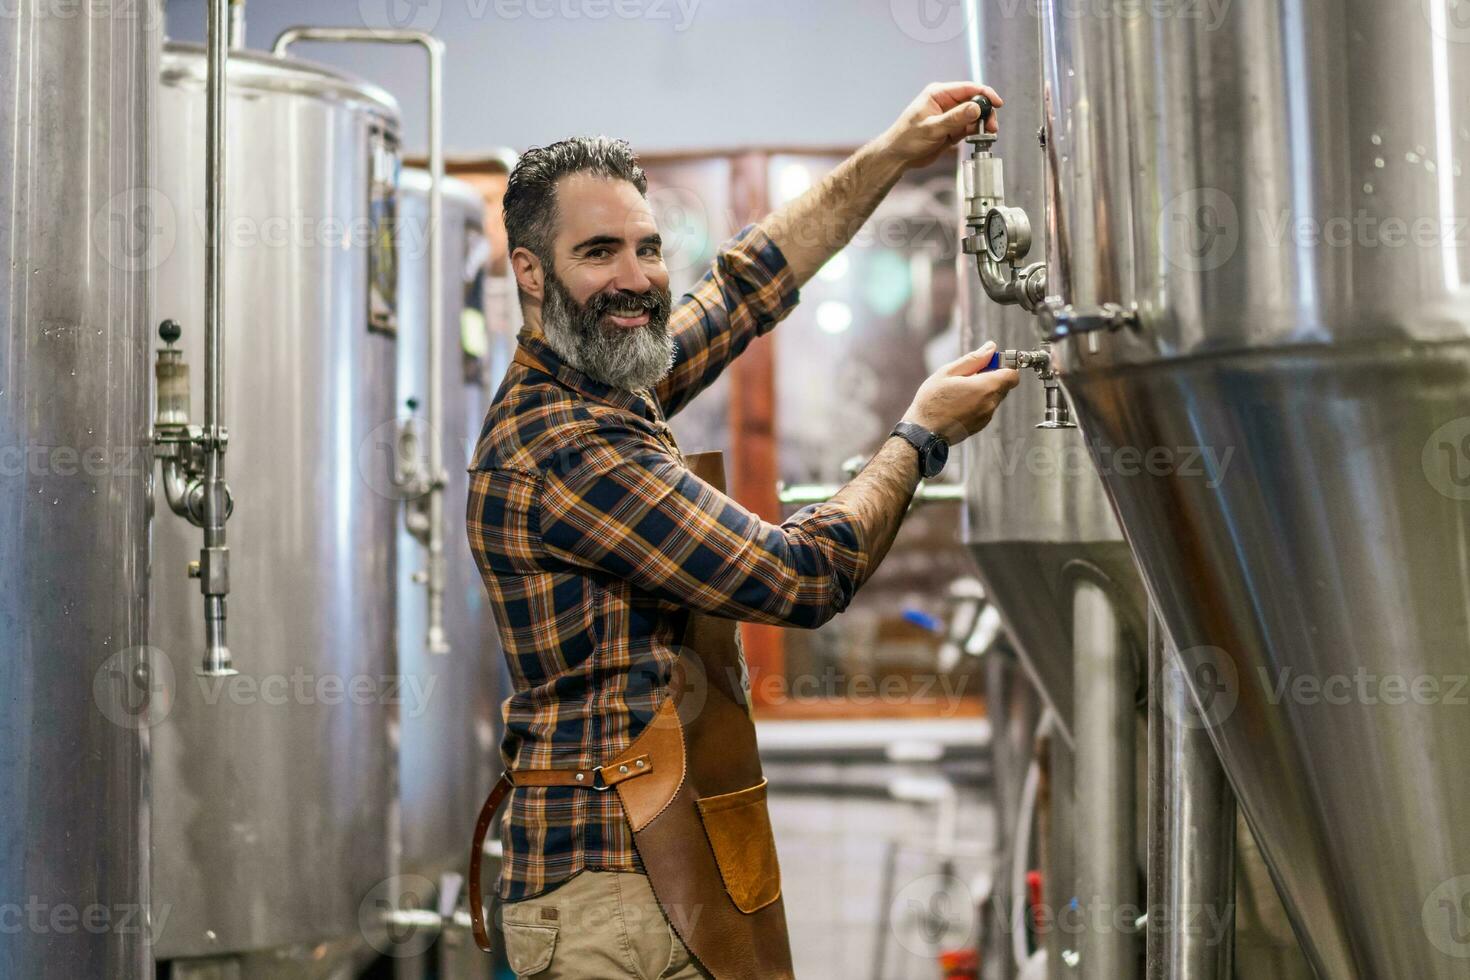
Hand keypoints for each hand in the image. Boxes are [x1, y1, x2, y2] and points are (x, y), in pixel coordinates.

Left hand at [877, 82, 1003, 170]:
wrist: (898, 156)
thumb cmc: (907, 139)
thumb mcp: (932, 128)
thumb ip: (955, 118)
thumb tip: (976, 108)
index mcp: (938, 94)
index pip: (968, 88)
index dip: (985, 94)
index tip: (997, 103)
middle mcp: (946, 102)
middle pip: (974, 101)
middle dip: (985, 112)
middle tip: (991, 126)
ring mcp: (950, 116)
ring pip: (974, 115)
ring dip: (982, 123)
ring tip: (987, 134)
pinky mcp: (951, 129)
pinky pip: (969, 127)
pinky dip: (976, 132)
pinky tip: (979, 138)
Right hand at [903, 342, 1019, 444]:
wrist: (923, 432)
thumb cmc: (932, 401)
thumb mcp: (948, 372)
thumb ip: (973, 359)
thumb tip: (990, 348)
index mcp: (985, 388)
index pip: (1012, 374)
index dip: (1004, 365)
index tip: (989, 363)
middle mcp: (990, 404)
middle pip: (1004, 385)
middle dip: (992, 376)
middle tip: (969, 375)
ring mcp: (986, 416)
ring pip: (994, 397)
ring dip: (984, 390)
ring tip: (960, 391)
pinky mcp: (980, 425)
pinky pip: (986, 408)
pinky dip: (978, 403)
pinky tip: (959, 403)